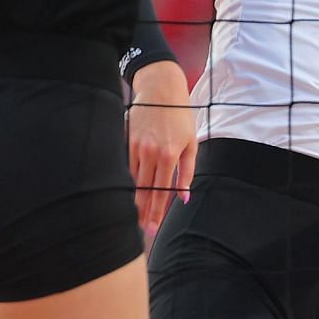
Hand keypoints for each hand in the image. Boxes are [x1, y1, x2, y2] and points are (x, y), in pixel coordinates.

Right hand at [127, 61, 197, 234]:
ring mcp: (137, 147)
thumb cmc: (180, 115)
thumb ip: (187, 171)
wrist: (160, 88)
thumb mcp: (191, 141)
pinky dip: (128, 181)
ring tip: (134, 217)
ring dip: (134, 200)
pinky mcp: (127, 141)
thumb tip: (184, 197)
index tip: (152, 228)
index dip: (156, 212)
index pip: (161, 191)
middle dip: (143, 212)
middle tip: (142, 230)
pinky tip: (127, 193)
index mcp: (169, 154)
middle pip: (145, 191)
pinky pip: (126, 167)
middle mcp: (151, 153)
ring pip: (133, 181)